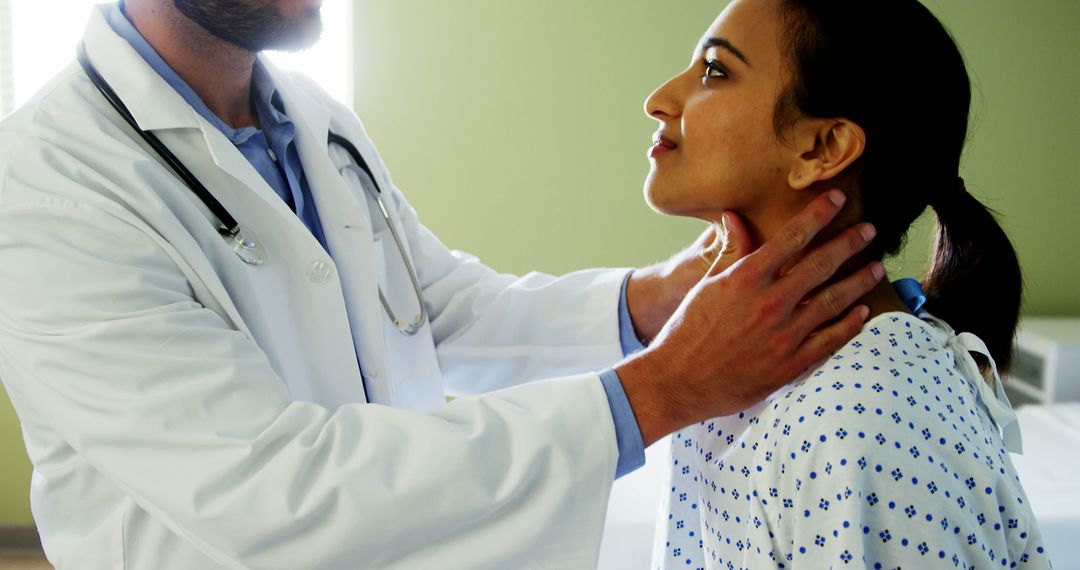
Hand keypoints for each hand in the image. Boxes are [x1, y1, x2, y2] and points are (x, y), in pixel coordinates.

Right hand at [615, 191, 883, 445]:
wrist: (679, 381)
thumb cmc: (687, 331)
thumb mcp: (706, 285)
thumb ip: (730, 252)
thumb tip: (735, 217)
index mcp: (747, 278)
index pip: (792, 237)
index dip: (819, 214)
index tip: (838, 199)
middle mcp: (770, 303)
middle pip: (821, 265)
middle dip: (849, 243)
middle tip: (870, 230)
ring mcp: (784, 335)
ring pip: (834, 301)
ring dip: (859, 282)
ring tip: (876, 268)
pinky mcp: (790, 364)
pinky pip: (830, 340)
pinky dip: (850, 324)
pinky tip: (862, 312)